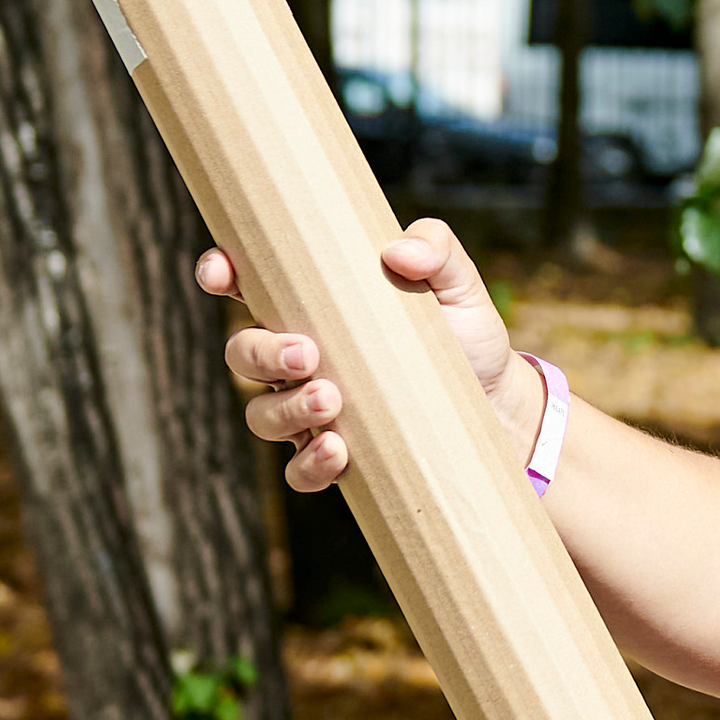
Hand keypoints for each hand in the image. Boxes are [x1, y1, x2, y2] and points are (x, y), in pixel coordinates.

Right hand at [194, 219, 525, 492]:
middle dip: (261, 354)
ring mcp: (311, 410)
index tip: (222, 275)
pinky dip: (309, 464)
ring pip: (261, 415)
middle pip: (243, 354)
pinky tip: (336, 450)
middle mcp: (301, 358)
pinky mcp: (337, 456)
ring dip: (285, 410)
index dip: (220, 274)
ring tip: (329, 401)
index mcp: (314, 305)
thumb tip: (400, 252)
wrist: (499, 400)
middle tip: (307, 353)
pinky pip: (298, 471)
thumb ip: (436, 248)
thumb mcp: (456, 282)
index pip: (247, 285)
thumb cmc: (463, 331)